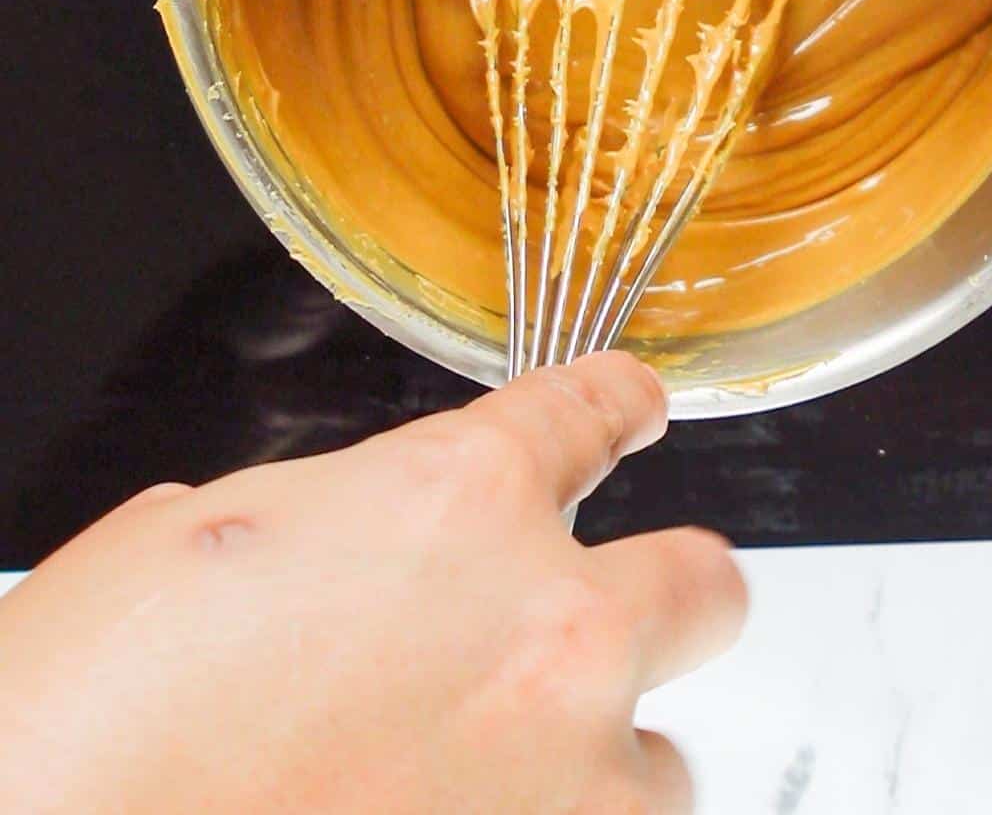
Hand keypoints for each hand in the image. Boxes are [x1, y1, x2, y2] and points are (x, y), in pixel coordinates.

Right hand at [0, 352, 745, 812]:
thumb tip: (345, 548)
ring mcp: (566, 780)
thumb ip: (332, 522)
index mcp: (456, 496)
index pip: (591, 412)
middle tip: (613, 615)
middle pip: (705, 583)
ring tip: (503, 781)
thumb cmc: (95, 713)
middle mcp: (548, 625)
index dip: (620, 405)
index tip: (637, 410)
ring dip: (599, 763)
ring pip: (665, 763)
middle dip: (669, 590)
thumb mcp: (206, 539)